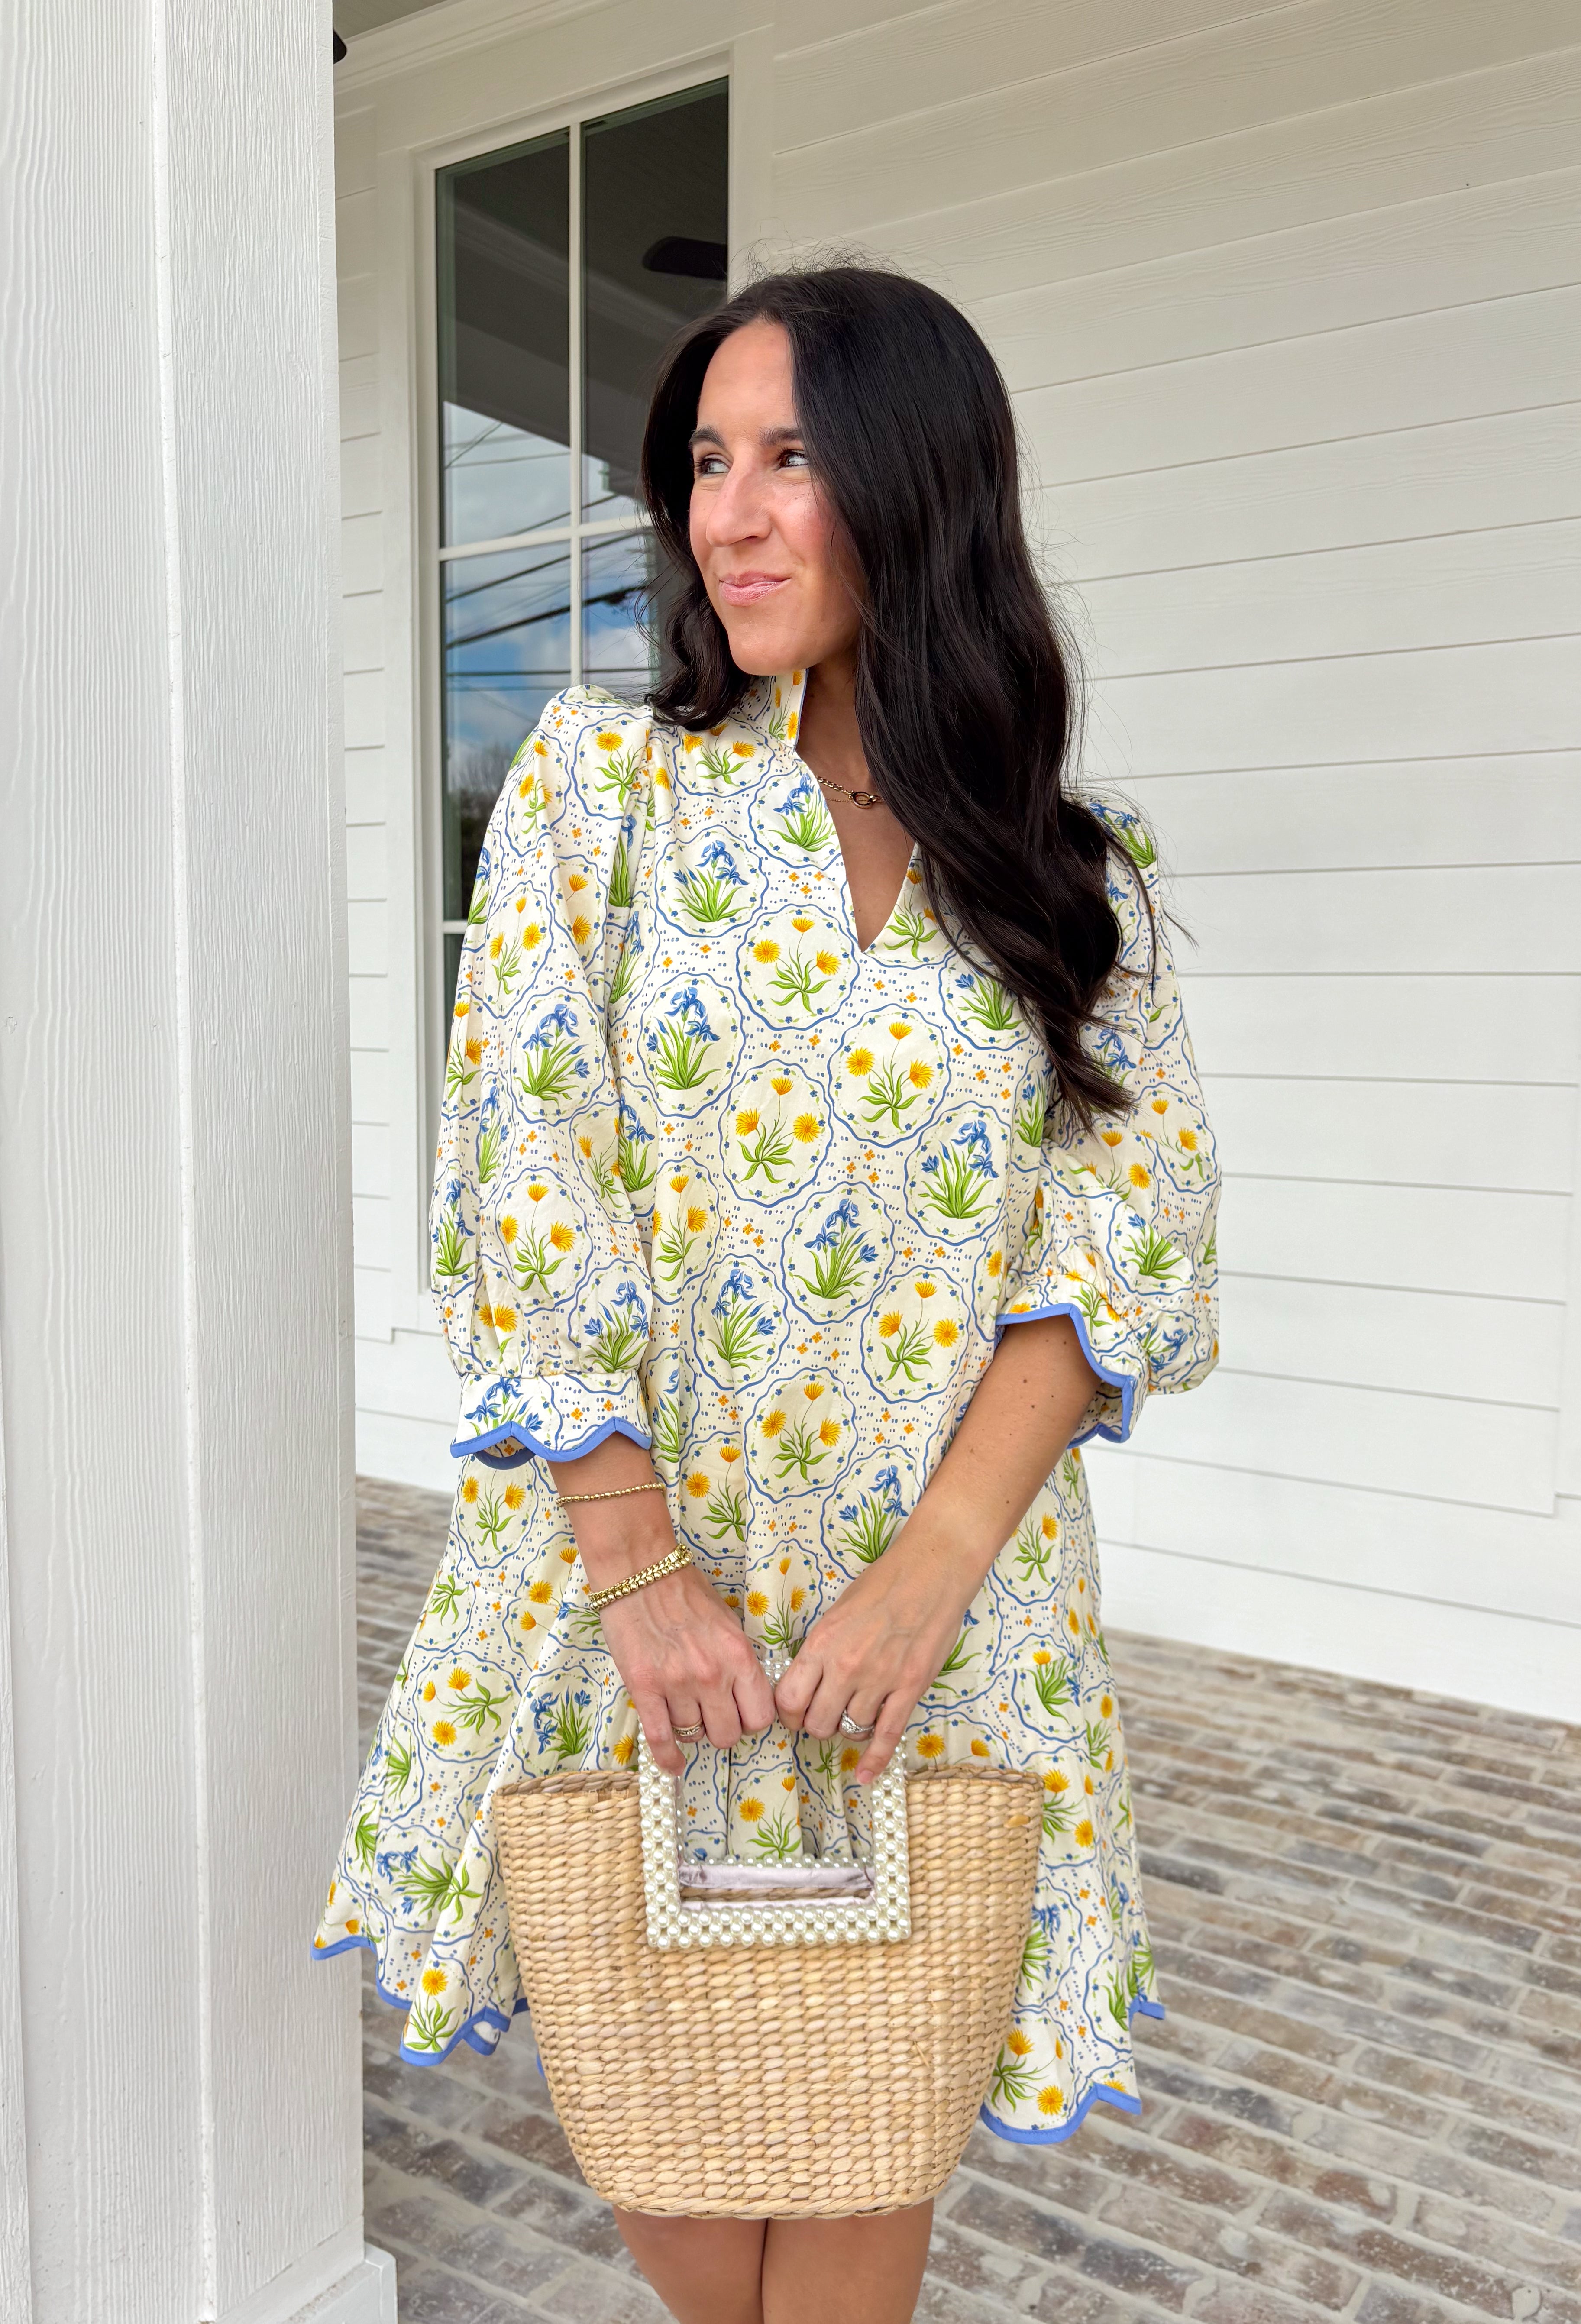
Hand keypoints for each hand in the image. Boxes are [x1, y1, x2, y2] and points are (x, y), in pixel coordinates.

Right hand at [547, 1445, 771, 1770]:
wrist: (640, 1572)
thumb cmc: (686, 1591)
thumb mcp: (728, 1623)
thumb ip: (738, 1660)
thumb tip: (744, 1695)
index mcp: (739, 1656)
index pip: (761, 1716)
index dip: (751, 1720)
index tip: (741, 1713)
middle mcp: (712, 1675)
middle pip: (729, 1735)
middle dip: (722, 1730)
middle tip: (712, 1716)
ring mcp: (677, 1684)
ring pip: (695, 1736)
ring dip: (693, 1730)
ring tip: (685, 1713)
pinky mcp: (645, 1689)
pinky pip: (662, 1738)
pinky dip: (669, 1757)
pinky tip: (673, 1763)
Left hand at [771, 1523, 977, 1782]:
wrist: (931, 1571)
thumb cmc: (883, 1584)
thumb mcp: (837, 1612)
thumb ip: (822, 1650)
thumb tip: (808, 1681)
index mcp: (821, 1645)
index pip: (788, 1700)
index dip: (788, 1714)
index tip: (795, 1713)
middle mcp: (845, 1668)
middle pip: (817, 1723)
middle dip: (818, 1724)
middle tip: (825, 1714)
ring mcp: (879, 1681)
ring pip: (849, 1730)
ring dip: (848, 1728)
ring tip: (854, 1714)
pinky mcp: (909, 1689)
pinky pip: (886, 1735)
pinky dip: (874, 1760)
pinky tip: (865, 1775)